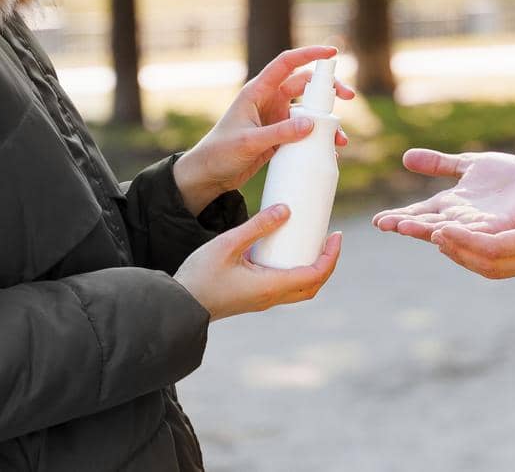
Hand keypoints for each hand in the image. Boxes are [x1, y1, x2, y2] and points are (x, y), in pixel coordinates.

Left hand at [174, 44, 354, 214]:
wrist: (208, 175)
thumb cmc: (219, 152)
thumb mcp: (249, 142)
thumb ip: (279, 133)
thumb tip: (313, 123)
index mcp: (258, 91)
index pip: (286, 63)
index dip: (309, 54)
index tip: (332, 53)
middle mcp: (269, 100)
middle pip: (305, 85)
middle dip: (329, 88)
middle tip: (349, 97)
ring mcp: (276, 118)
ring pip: (309, 110)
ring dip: (327, 120)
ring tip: (340, 138)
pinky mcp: (280, 136)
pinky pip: (305, 131)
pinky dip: (319, 138)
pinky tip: (329, 151)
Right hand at [174, 203, 342, 320]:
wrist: (178, 305)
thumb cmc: (200, 275)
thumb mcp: (227, 244)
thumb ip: (257, 226)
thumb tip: (287, 209)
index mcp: (270, 286)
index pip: (314, 274)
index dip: (331, 256)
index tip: (337, 235)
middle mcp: (271, 297)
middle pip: (312, 286)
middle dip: (327, 263)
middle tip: (330, 238)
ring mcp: (262, 300)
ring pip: (299, 290)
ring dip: (312, 268)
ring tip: (312, 242)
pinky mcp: (253, 298)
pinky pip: (284, 287)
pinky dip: (296, 271)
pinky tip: (286, 251)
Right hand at [371, 150, 514, 241]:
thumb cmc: (506, 176)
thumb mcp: (469, 165)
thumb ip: (440, 164)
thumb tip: (406, 157)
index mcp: (452, 206)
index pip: (421, 213)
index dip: (400, 217)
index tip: (378, 220)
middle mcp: (462, 220)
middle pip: (429, 225)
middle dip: (408, 225)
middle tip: (387, 224)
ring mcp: (479, 227)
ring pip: (448, 234)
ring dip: (428, 231)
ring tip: (408, 227)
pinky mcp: (500, 229)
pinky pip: (476, 236)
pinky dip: (458, 236)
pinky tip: (442, 231)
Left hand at [430, 165, 514, 280]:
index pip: (496, 249)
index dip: (466, 241)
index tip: (442, 227)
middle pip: (488, 264)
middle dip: (458, 250)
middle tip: (431, 233)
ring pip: (490, 269)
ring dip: (462, 256)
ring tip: (436, 238)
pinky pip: (498, 264)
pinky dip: (474, 256)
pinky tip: (458, 241)